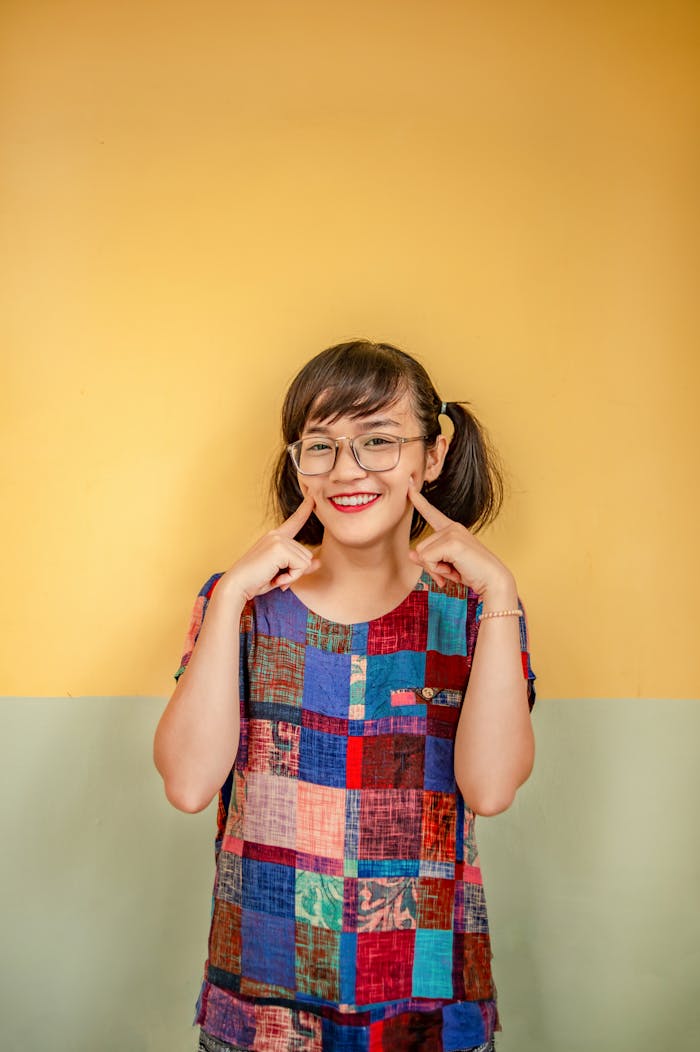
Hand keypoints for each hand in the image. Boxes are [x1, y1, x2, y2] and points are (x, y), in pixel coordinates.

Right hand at [220, 494, 320, 602]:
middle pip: (306, 554)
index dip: (305, 509)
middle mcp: (276, 535)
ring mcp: (278, 539)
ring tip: (274, 577)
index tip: (312, 496)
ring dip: (293, 575)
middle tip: (276, 577)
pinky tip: (276, 578)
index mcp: (275, 537)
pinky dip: (291, 577)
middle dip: (296, 571)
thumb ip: (300, 566)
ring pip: (305, 561)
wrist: (237, 585)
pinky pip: (301, 566)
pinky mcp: (279, 547)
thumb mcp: (282, 573)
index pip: (294, 521)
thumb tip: (319, 562)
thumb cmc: (256, 581)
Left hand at [407, 478, 514, 597]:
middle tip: (450, 571)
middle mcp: (452, 527)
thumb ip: (427, 559)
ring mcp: (452, 533)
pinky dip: (438, 571)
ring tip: (454, 570)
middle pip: (420, 547)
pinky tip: (454, 571)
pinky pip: (428, 559)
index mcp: (451, 529)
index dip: (418, 499)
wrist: (493, 581)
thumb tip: (411, 554)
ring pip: (422, 554)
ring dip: (435, 569)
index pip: (431, 512)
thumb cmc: (472, 573)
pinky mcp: (452, 542)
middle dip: (431, 565)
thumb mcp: (445, 566)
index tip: (409, 484)